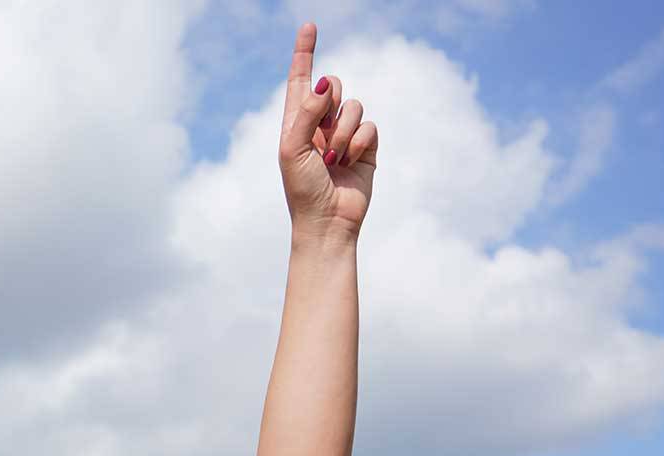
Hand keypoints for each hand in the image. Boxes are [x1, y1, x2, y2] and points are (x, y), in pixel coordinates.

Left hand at [278, 24, 376, 245]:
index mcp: (296, 122)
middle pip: (334, 85)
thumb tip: (325, 80)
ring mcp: (344, 135)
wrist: (327, 222)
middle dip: (331, 102)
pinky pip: (370, 125)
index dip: (305, 53)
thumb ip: (307, 111)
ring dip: (344, 132)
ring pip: (355, 106)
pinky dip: (359, 143)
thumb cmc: (302, 189)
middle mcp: (320, 124)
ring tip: (333, 159)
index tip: (309, 26)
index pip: (301, 80)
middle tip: (322, 131)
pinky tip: (350, 163)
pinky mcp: (366, 147)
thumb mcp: (293, 147)